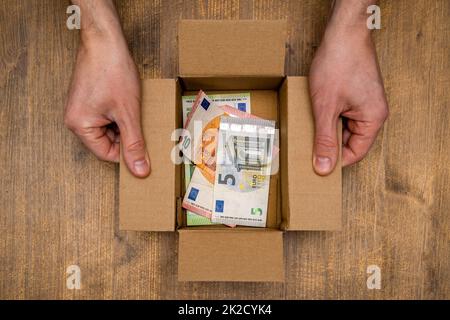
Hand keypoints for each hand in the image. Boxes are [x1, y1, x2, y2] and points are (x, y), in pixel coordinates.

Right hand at [65, 1, 149, 177]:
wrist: (105, 40)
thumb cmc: (113, 72)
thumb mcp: (128, 114)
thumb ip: (134, 144)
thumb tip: (140, 171)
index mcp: (79, 126)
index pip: (107, 154)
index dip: (128, 153)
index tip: (145, 150)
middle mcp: (75, 119)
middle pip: (107, 142)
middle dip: (126, 136)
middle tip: (142, 125)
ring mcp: (80, 108)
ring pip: (108, 129)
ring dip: (124, 124)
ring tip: (133, 110)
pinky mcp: (88, 99)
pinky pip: (106, 116)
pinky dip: (120, 114)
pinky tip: (128, 104)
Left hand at [309, 0, 387, 175]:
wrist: (343, 32)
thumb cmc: (338, 64)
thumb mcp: (326, 108)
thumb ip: (324, 139)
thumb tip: (324, 167)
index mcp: (373, 119)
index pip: (355, 153)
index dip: (335, 161)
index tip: (315, 165)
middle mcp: (373, 113)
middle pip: (350, 141)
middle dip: (329, 144)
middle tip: (308, 147)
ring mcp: (364, 102)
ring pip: (344, 127)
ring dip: (326, 129)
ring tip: (309, 127)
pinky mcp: (356, 94)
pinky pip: (342, 114)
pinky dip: (328, 116)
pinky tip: (314, 114)